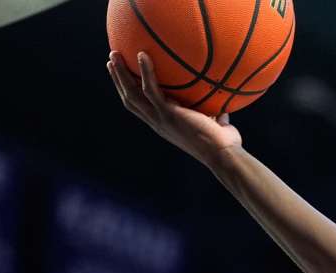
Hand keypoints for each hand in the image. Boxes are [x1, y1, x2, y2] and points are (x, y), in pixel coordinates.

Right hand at [107, 51, 242, 166]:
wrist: (222, 154)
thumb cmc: (224, 143)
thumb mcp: (215, 124)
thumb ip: (213, 114)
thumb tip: (222, 105)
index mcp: (163, 125)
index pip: (140, 107)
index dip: (128, 92)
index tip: (122, 76)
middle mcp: (157, 123)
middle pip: (129, 99)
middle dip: (118, 80)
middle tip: (112, 60)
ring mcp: (160, 119)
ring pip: (132, 94)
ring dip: (121, 74)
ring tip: (115, 55)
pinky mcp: (168, 113)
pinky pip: (151, 88)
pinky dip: (145, 71)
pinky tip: (143, 54)